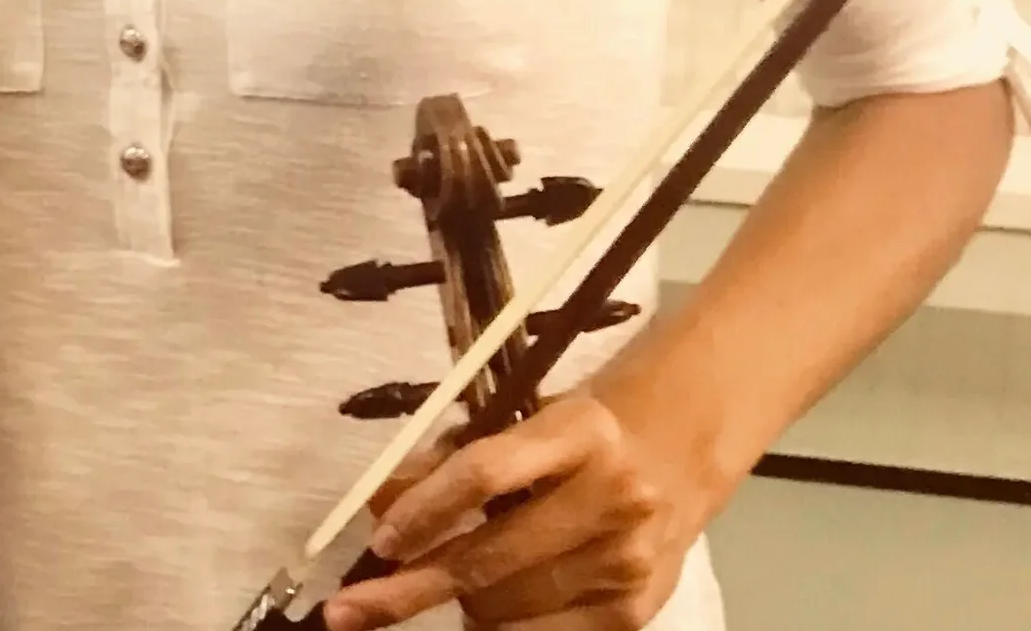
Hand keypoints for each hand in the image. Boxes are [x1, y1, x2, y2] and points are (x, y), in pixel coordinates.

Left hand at [321, 391, 706, 629]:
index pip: (484, 473)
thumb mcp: (523, 420)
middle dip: (412, 587)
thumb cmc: (580, 432)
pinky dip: (501, 629)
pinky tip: (485, 610)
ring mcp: (627, 562)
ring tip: (451, 583)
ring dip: (461, 605)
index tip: (378, 542)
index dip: (424, 510)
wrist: (680, 452)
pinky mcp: (635, 612)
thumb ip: (452, 458)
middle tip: (350, 610)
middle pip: (489, 557)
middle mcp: (610, 498)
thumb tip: (379, 507)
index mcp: (577, 433)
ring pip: (508, 608)